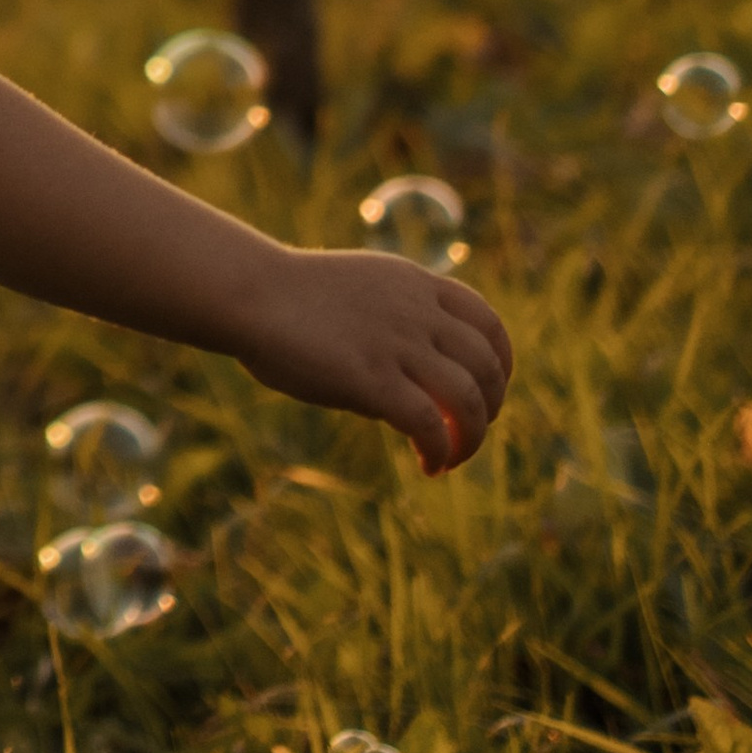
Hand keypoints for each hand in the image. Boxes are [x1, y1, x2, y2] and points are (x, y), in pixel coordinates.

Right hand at [231, 248, 514, 476]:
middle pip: (487, 364)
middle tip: (470, 432)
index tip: (489, 391)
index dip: (500, 362)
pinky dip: (440, 450)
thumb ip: (393, 319)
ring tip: (453, 459)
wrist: (251, 294)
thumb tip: (405, 371)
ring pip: (468, 399)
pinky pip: (429, 424)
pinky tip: (429, 466)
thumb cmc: (287, 298)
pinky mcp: (373, 380)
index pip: (487, 322)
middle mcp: (418, 313)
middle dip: (490, 405)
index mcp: (417, 286)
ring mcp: (398, 346)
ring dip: (472, 438)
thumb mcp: (359, 292)